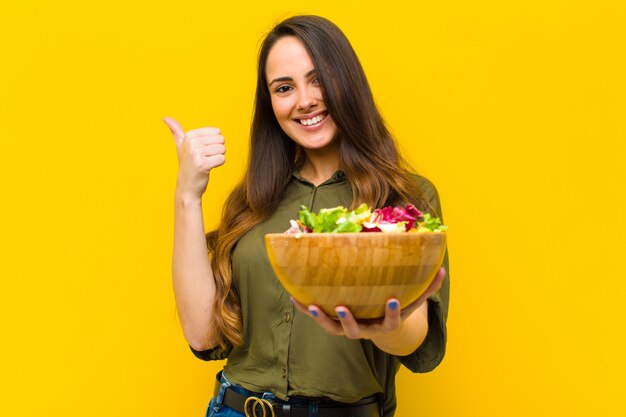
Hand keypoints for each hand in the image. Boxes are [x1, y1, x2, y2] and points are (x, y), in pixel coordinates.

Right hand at [164, 117, 225, 198]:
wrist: (186, 186)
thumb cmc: (187, 165)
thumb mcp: (181, 146)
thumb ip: (176, 131)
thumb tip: (165, 117)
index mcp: (190, 135)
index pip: (217, 132)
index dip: (213, 143)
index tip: (203, 151)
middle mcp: (192, 142)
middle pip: (221, 140)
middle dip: (216, 151)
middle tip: (205, 158)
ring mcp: (196, 153)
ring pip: (222, 150)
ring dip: (217, 158)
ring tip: (206, 164)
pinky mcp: (202, 164)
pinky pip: (222, 159)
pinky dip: (217, 165)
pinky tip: (208, 169)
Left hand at [291, 267, 445, 339]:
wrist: (380, 324)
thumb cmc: (397, 305)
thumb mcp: (413, 299)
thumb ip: (428, 287)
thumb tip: (442, 269)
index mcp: (385, 322)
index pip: (391, 321)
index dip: (392, 313)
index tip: (392, 301)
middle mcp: (365, 328)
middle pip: (354, 330)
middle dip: (348, 320)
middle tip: (341, 308)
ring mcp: (347, 326)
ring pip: (333, 328)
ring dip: (320, 318)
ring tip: (309, 305)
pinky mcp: (333, 321)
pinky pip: (317, 316)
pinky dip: (304, 308)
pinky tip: (294, 296)